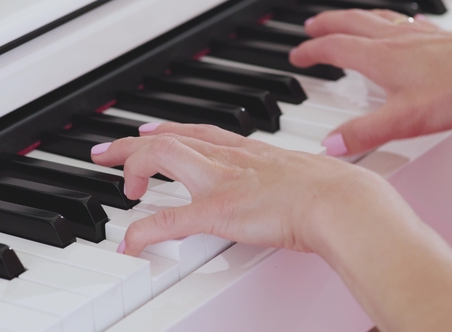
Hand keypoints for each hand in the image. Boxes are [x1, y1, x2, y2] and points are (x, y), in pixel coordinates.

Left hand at [90, 122, 398, 255]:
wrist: (342, 201)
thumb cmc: (332, 191)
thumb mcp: (303, 176)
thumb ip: (291, 181)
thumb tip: (300, 193)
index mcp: (248, 152)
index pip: (198, 132)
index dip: (170, 130)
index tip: (151, 131)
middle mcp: (229, 159)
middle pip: (170, 137)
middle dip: (134, 142)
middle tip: (109, 150)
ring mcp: (221, 181)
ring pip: (162, 156)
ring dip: (132, 167)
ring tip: (119, 184)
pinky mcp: (219, 211)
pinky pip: (169, 219)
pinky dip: (144, 231)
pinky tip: (130, 243)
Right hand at [290, 9, 451, 155]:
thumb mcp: (404, 121)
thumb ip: (364, 133)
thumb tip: (330, 145)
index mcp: (380, 57)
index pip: (334, 48)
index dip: (310, 51)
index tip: (297, 56)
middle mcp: (394, 40)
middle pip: (350, 23)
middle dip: (325, 24)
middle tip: (310, 27)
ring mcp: (416, 35)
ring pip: (374, 18)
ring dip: (352, 18)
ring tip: (343, 21)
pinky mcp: (436, 37)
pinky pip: (402, 21)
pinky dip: (386, 20)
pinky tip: (396, 26)